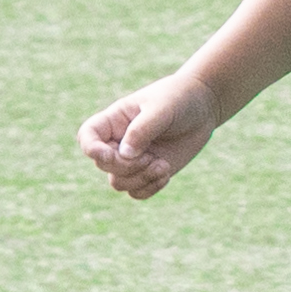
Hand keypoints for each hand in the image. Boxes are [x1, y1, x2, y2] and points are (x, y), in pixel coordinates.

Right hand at [80, 74, 218, 199]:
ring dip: (140, 179)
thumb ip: (141, 130)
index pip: (87, 137)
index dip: (92, 150)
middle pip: (104, 165)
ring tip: (162, 166)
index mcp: (114, 120)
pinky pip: (137, 192)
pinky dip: (150, 188)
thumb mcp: (161, 109)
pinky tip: (166, 173)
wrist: (203, 108)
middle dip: (127, 167)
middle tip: (151, 158)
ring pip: (118, 183)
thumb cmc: (179, 99)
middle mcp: (118, 141)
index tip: (111, 153)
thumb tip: (125, 155)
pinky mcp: (148, 172)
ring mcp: (133, 159)